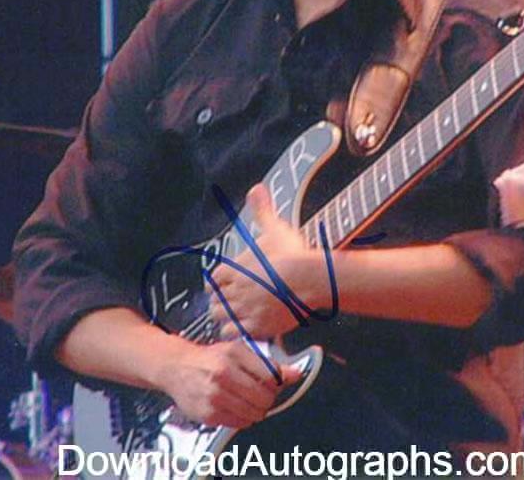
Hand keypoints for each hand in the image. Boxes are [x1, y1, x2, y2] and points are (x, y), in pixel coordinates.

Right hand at [158, 339, 300, 428]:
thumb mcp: (239, 351)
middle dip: (267, 398)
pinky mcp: (208, 414)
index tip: (273, 382)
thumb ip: (268, 363)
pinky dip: (243, 418)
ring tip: (248, 400)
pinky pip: (239, 423)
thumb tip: (295, 373)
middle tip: (260, 393)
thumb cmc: (210, 358)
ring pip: (254, 413)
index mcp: (233, 355)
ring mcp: (214, 396)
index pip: (271, 377)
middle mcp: (223, 375)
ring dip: (257, 410)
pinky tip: (235, 406)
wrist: (177, 367)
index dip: (277, 382)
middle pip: (264, 398)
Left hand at [208, 184, 327, 339]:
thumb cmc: (292, 254)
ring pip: (221, 319)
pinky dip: (238, 333)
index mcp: (232, 269)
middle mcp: (233, 291)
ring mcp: (244, 310)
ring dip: (227, 318)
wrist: (311, 279)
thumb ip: (262, 211)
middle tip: (232, 302)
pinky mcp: (257, 327)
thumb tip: (256, 188)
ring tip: (237, 316)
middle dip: (221, 302)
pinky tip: (248, 328)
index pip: (212, 280)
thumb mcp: (274, 228)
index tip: (225, 284)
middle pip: (214, 302)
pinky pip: (236, 335)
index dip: (218, 283)